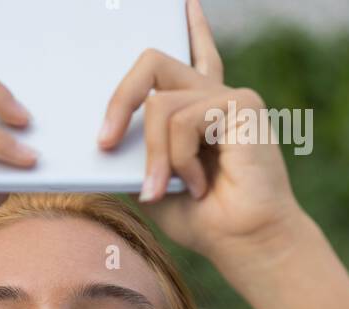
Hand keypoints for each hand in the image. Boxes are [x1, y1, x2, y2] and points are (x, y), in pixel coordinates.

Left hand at [98, 0, 303, 269]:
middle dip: (120, 101)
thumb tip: (103, 141)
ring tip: (164, 190)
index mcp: (200, 112)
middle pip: (153, 64)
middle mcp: (214, 97)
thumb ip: (135, 157)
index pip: (194, 56)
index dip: (192, 28)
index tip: (184, 3)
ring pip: (161, 106)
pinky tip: (199, 185)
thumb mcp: (153, 187)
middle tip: (106, 143)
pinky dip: (180, 160)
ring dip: (155, 157)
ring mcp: (228, 97)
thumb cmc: (205, 221)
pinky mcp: (241, 104)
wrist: (244, 244)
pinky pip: (184, 120)